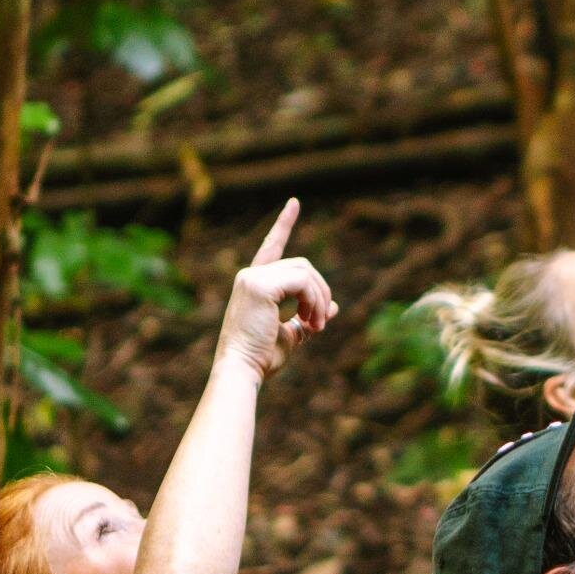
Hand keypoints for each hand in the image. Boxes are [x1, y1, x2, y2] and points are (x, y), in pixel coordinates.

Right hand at [215, 200, 337, 380]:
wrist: (242, 370)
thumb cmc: (261, 358)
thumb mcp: (291, 335)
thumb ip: (308, 317)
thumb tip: (332, 306)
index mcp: (254, 283)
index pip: (272, 246)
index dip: (284, 224)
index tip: (294, 203)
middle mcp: (250, 275)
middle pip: (302, 266)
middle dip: (320, 292)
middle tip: (320, 325)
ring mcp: (253, 277)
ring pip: (305, 272)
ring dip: (319, 300)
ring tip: (315, 326)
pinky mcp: (260, 285)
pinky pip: (302, 281)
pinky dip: (314, 301)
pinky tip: (310, 322)